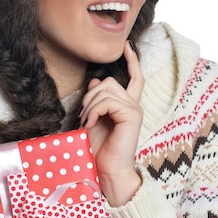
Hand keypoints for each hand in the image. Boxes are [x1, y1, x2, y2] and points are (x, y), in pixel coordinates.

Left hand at [80, 41, 143, 205]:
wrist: (106, 171)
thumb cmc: (99, 150)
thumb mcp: (93, 119)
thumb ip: (96, 100)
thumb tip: (94, 80)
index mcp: (127, 106)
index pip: (135, 78)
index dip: (131, 61)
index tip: (125, 46)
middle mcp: (134, 105)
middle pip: (109, 82)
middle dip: (90, 95)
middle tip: (82, 115)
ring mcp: (134, 110)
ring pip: (106, 90)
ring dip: (90, 105)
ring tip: (86, 122)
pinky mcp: (132, 116)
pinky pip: (107, 102)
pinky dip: (93, 111)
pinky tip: (90, 124)